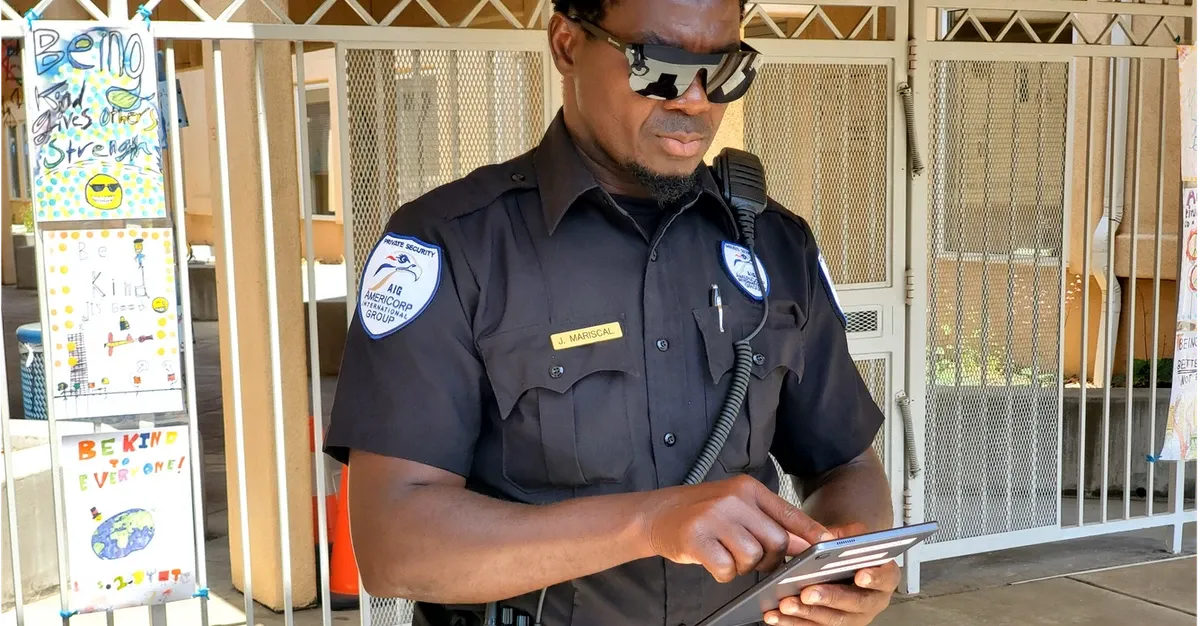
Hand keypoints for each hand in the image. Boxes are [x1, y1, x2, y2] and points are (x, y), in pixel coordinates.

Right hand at [638, 475, 834, 582]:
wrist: (656, 514)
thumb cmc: (703, 514)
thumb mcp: (738, 508)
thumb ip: (772, 522)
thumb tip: (811, 541)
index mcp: (747, 488)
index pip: (788, 512)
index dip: (811, 532)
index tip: (828, 544)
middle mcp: (733, 498)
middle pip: (776, 540)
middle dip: (771, 559)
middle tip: (755, 559)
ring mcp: (713, 516)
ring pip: (752, 557)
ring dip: (743, 566)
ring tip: (727, 556)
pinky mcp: (696, 537)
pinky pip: (726, 569)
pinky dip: (723, 574)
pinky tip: (713, 562)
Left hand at [763, 523, 899, 625]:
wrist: (841, 564)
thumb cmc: (847, 550)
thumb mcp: (849, 536)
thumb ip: (843, 535)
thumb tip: (828, 537)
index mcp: (884, 576)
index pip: (886, 578)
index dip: (875, 577)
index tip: (861, 575)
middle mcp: (872, 601)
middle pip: (854, 604)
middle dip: (830, 598)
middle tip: (808, 593)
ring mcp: (853, 617)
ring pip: (832, 620)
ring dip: (806, 614)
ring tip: (786, 604)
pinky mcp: (832, 625)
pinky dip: (792, 623)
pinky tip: (775, 616)